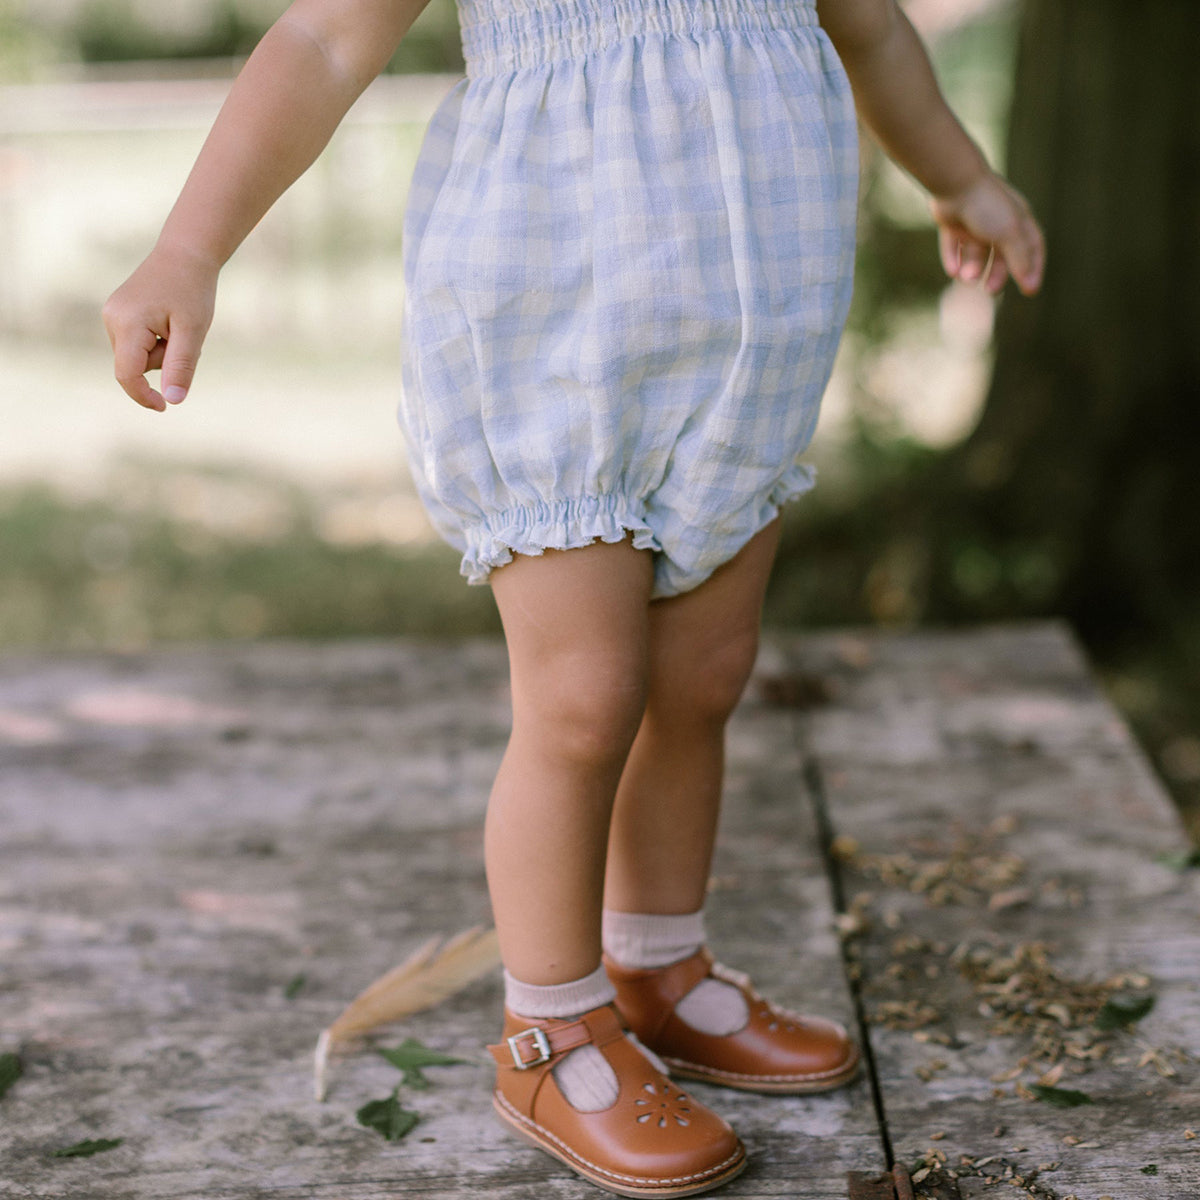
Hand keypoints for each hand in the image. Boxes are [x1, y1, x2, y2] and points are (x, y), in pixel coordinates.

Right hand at [101, 243, 218, 411]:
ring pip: (138, 356)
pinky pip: (138, 343)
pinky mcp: (117, 314)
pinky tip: (168, 321)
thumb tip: (173, 401)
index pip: (126, 374)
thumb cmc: (192, 290)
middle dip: (164, 362)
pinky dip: (157, 341)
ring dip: (162, 351)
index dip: (143, 396)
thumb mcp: (193, 331)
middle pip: (136, 366)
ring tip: (178, 325)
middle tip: (186, 337)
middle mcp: (111, 319)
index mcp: (127, 323)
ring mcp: (112, 315)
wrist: (184, 254)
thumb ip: (182, 366)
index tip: (164, 408)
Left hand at [930, 172, 1044, 296]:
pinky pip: (954, 247)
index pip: (1033, 246)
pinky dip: (953, 260)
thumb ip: (1020, 259)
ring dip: (972, 268)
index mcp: (1019, 219)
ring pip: (976, 254)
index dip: (1033, 268)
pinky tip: (953, 271)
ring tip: (966, 276)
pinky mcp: (953, 223)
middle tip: (990, 291)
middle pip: (1002, 256)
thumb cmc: (987, 206)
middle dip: (997, 275)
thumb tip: (1030, 285)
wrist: (954, 183)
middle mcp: (998, 221)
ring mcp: (975, 223)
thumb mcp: (1009, 233)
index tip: (1030, 289)